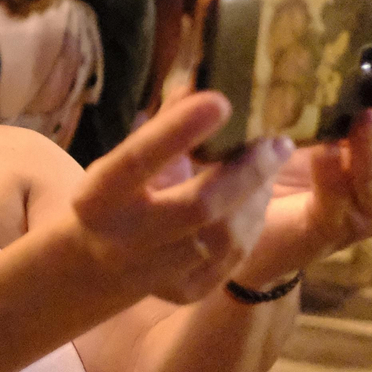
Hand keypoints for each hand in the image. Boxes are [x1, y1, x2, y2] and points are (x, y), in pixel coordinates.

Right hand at [70, 92, 291, 304]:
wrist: (95, 262)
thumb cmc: (114, 194)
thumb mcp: (118, 160)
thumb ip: (160, 128)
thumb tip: (200, 80)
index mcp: (98, 197)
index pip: (138, 161)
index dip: (178, 132)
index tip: (220, 101)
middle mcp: (122, 239)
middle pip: (198, 206)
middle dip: (246, 172)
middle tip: (276, 143)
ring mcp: (153, 272)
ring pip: (224, 236)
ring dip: (256, 197)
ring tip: (269, 165)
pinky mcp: (183, 291)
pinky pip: (233, 259)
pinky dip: (252, 224)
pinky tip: (255, 200)